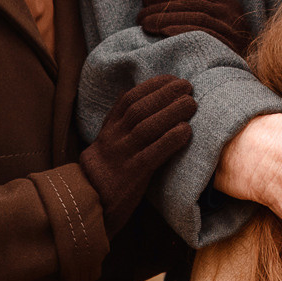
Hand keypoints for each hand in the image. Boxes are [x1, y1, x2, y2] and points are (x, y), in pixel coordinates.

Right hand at [78, 75, 196, 235]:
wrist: (90, 201)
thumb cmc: (110, 168)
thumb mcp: (111, 140)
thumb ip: (126, 122)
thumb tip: (155, 99)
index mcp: (109, 127)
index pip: (129, 98)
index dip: (152, 86)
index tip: (173, 79)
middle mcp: (113, 138)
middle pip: (139, 109)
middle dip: (165, 94)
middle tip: (188, 88)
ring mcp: (121, 156)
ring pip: (146, 128)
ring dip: (172, 112)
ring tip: (191, 104)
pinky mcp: (131, 175)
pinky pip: (152, 154)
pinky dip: (170, 140)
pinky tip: (186, 131)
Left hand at [137, 0, 251, 55]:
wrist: (240, 82)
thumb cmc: (225, 48)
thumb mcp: (220, 19)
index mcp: (228, 3)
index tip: (145, 1)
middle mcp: (233, 14)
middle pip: (193, 3)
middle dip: (162, 6)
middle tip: (140, 16)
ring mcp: (234, 31)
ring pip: (196, 17)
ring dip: (167, 18)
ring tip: (145, 24)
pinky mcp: (231, 47)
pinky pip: (203, 34)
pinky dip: (182, 31)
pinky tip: (163, 33)